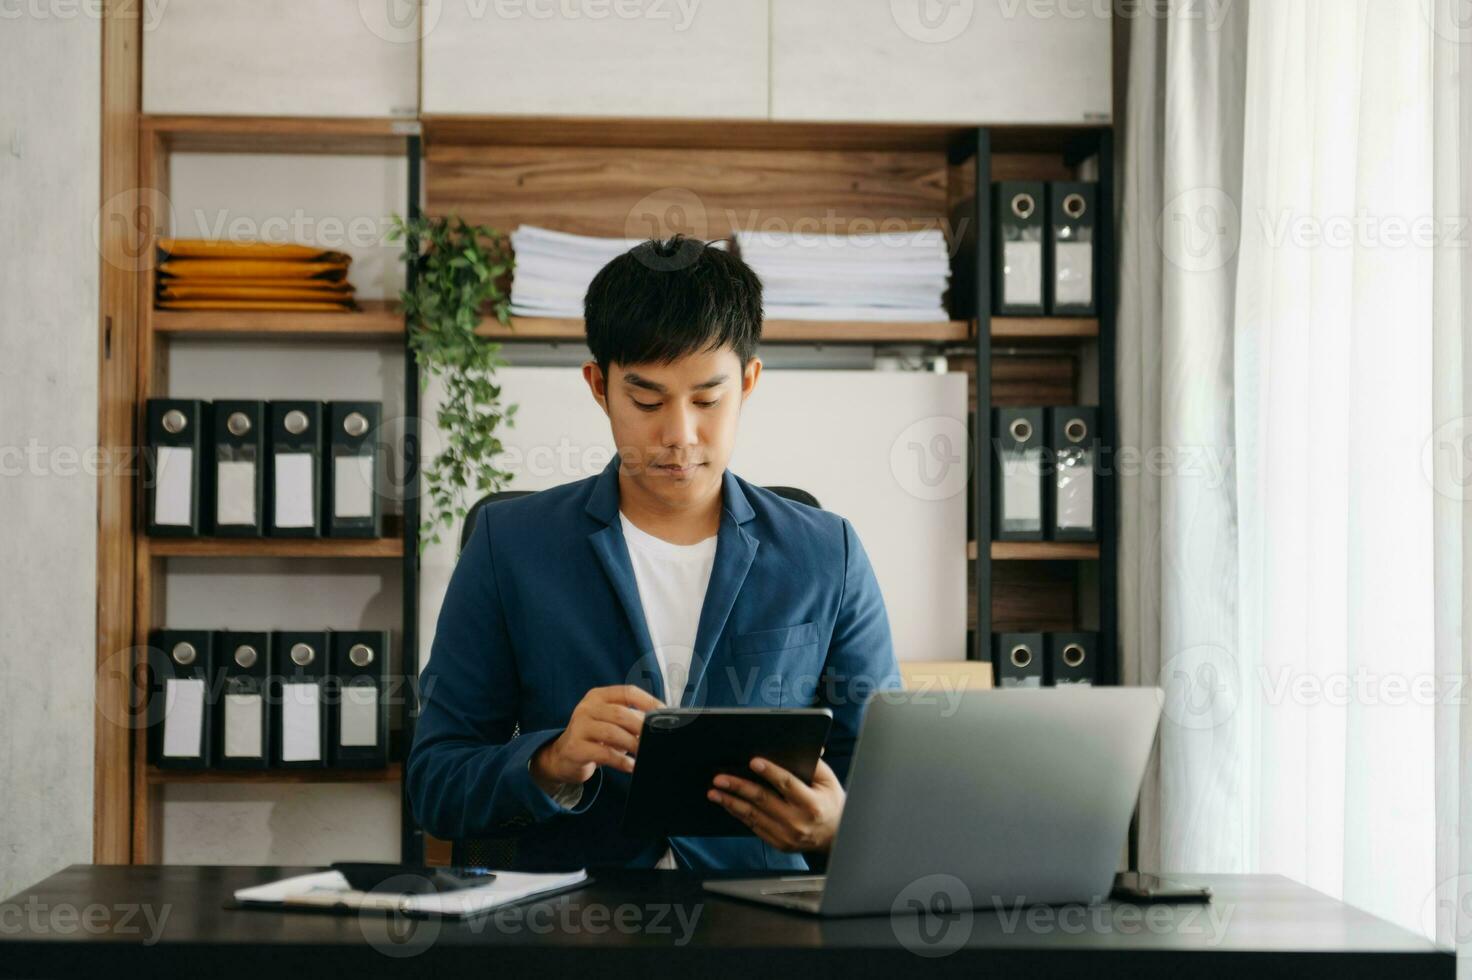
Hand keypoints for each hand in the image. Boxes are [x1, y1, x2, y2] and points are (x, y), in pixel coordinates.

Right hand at [531, 685, 663, 793]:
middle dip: (641, 727)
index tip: (665, 714)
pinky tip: (631, 766)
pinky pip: (604, 753)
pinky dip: (622, 761)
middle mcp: (587, 708)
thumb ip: (630, 718)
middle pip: (621, 713)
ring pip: (612, 732)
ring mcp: (579, 726)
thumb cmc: (594, 737)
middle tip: (655, 739)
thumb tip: (658, 723)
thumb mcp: (610, 722)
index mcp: (598, 696)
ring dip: (633, 744)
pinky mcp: (576, 747)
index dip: (649, 702)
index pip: (628, 692)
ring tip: (644, 753)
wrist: (562, 756)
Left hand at [707, 756, 844, 853]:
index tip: (752, 761)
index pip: (787, 784)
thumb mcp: (828, 781)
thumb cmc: (830, 803)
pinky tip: (727, 803)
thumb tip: (803, 745)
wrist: (835, 837)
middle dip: (739, 787)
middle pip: (763, 800)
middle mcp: (798, 822)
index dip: (769, 772)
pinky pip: (754, 827)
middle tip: (720, 778)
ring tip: (714, 792)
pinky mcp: (778, 843)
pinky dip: (738, 814)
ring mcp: (786, 835)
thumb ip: (815, 764)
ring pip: (753, 816)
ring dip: (731, 802)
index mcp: (812, 804)